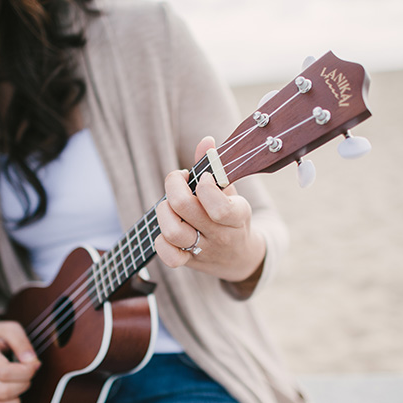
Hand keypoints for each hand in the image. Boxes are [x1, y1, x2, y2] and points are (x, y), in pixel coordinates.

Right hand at [0, 316, 39, 402]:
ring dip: (13, 402)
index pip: (4, 372)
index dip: (25, 372)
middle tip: (28, 375)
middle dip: (23, 385)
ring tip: (19, 388)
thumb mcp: (11, 329)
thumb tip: (32, 363)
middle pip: (1, 391)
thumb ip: (23, 343)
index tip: (34, 365)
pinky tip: (12, 401)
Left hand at [154, 136, 266, 282]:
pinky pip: (169, 256)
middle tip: (178, 181)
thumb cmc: (232, 217)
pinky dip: (161, 242)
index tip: (201, 177)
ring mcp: (204, 250)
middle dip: (174, 187)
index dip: (204, 186)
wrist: (240, 257)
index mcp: (237, 215)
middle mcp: (221, 235)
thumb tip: (205, 141)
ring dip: (164, 211)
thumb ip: (216, 166)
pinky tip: (168, 228)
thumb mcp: (231, 192)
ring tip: (169, 205)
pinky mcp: (190, 262)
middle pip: (185, 209)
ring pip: (173, 232)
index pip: (219, 206)